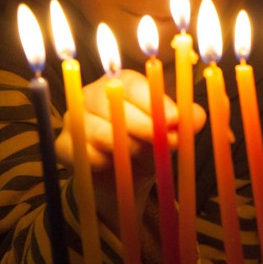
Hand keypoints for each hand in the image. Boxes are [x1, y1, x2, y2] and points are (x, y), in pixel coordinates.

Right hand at [56, 69, 205, 226]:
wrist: (123, 180)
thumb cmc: (148, 147)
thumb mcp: (170, 134)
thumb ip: (185, 123)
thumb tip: (198, 116)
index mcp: (119, 83)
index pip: (131, 84)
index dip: (153, 100)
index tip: (174, 119)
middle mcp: (92, 95)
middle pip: (114, 105)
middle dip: (146, 126)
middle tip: (168, 143)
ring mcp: (74, 119)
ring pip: (101, 131)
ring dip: (128, 147)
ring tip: (143, 156)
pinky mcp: (63, 145)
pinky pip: (86, 153)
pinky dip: (106, 163)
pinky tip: (118, 166)